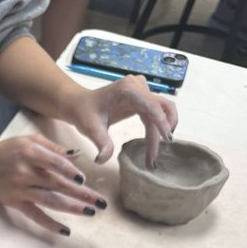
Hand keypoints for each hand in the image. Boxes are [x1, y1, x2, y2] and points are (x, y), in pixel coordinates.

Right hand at [0, 135, 105, 235]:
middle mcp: (25, 171)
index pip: (54, 163)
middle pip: (57, 184)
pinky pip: (35, 215)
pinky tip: (65, 231)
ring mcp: (20, 189)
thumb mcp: (27, 141)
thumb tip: (76, 156)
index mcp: (29, 151)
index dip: (71, 172)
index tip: (84, 181)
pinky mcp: (15, 202)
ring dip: (72, 208)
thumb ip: (51, 148)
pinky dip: (50, 224)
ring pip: (50, 200)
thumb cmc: (5, 152)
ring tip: (90, 212)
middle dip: (81, 193)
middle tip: (101, 202)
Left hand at [63, 75, 178, 168]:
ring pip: (161, 113)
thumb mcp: (90, 129)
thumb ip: (100, 143)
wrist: (80, 105)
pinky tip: (152, 146)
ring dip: (161, 133)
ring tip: (152, 158)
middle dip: (160, 134)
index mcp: (127, 89)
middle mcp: (138, 86)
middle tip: (152, 161)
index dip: (161, 121)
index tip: (166, 139)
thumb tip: (103, 159)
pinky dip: (156, 130)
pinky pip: (155, 115)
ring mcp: (142, 91)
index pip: (151, 105)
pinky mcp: (142, 99)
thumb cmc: (84, 113)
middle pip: (159, 110)